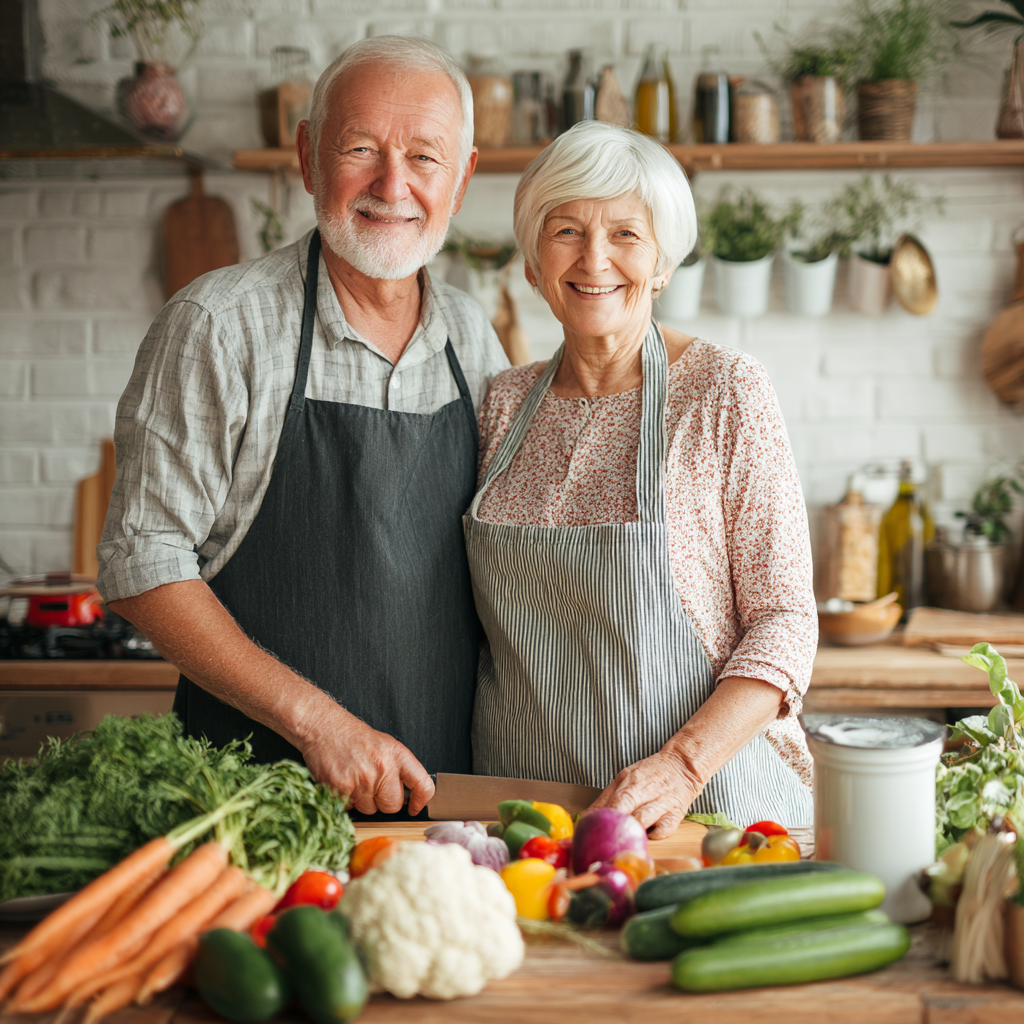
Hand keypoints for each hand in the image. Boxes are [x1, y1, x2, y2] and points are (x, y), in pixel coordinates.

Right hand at [298, 703, 434, 815]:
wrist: (323, 727)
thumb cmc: (352, 736)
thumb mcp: (384, 745)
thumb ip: (397, 768)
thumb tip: (407, 794)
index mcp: (397, 754)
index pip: (422, 784)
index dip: (421, 800)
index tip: (415, 807)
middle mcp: (383, 768)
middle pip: (393, 806)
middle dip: (383, 801)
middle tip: (371, 785)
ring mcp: (362, 779)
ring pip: (370, 810)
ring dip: (363, 801)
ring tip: (354, 779)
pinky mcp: (342, 789)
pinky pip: (350, 809)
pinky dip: (346, 801)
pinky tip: (343, 783)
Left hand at [589, 750, 702, 839]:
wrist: (682, 765)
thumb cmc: (651, 774)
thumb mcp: (626, 778)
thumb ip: (608, 797)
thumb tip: (587, 817)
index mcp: (628, 782)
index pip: (607, 803)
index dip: (595, 821)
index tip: (585, 835)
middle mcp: (643, 790)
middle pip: (622, 809)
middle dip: (610, 828)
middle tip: (600, 844)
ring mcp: (660, 802)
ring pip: (641, 820)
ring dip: (630, 832)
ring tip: (621, 844)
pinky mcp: (676, 814)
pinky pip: (663, 830)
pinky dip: (654, 836)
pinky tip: (646, 839)